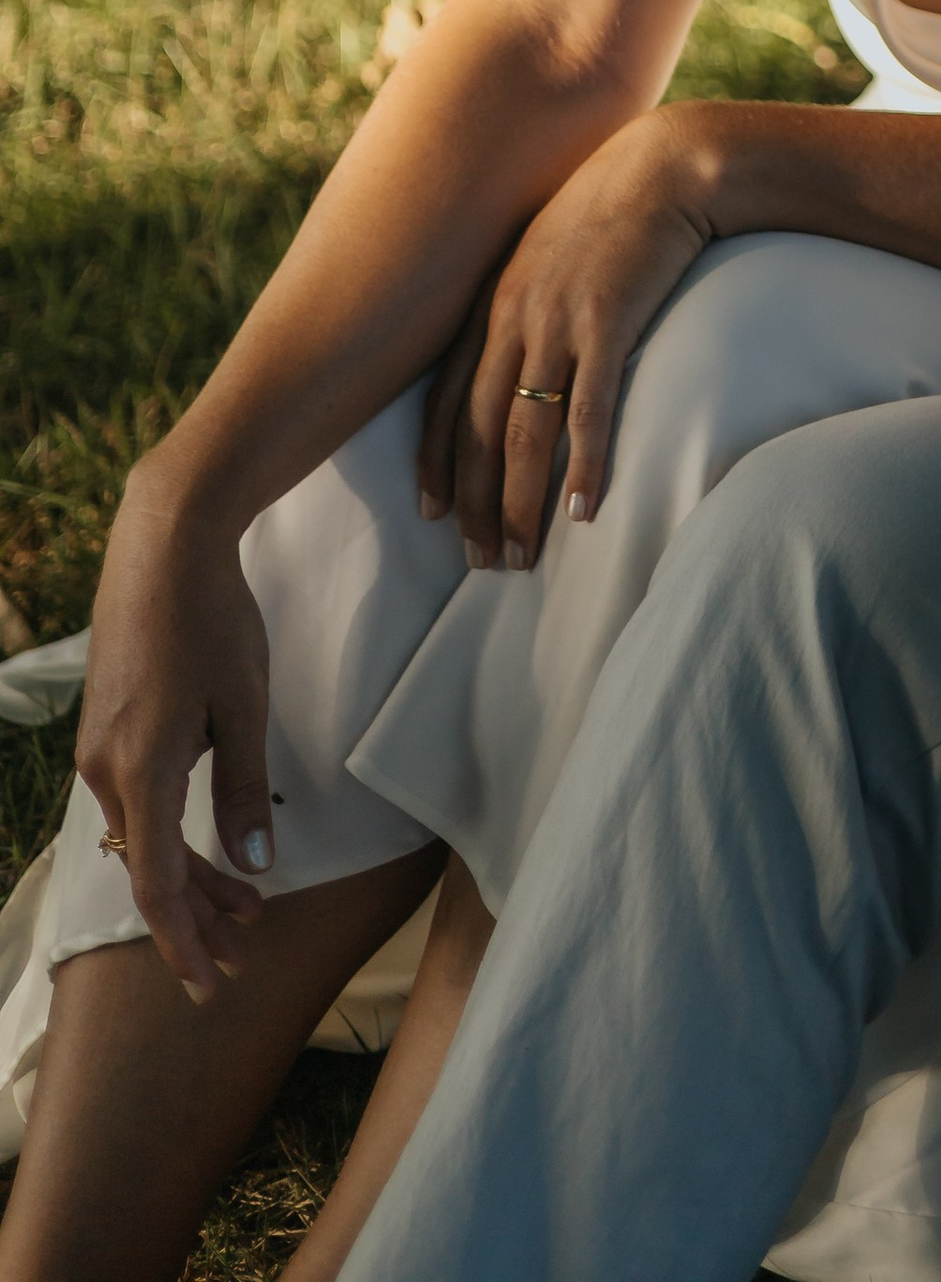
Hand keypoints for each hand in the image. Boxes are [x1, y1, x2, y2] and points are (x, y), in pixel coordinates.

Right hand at [76, 474, 273, 1001]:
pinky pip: (139, 802)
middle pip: (151, 868)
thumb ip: (244, 789)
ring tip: (249, 907)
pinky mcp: (106, 730)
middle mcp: (107, 770)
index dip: (184, 943)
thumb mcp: (245, 705)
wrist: (164, 543)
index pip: (157, 886)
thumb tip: (252, 870)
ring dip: (192, 875)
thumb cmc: (213, 618)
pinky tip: (212, 842)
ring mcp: (100, 750)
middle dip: (199, 919)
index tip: (209, 985)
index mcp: (142, 771)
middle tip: (245, 957)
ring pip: (145, 837)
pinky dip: (174, 832)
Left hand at [427, 112, 717, 566]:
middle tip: (481, 562)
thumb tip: (529, 349)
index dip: (436, 463)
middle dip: (475, 504)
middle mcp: (513, 316)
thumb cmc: (616, 204)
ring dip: (520, 503)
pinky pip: (589, 409)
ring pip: (524, 432)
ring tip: (521, 557)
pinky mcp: (609, 322)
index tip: (432, 514)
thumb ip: (530, 298)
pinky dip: (583, 465)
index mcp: (493, 300)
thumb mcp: (552, 248)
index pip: (446, 399)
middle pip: (478, 429)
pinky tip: (583, 511)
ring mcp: (558, 320)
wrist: (668, 163)